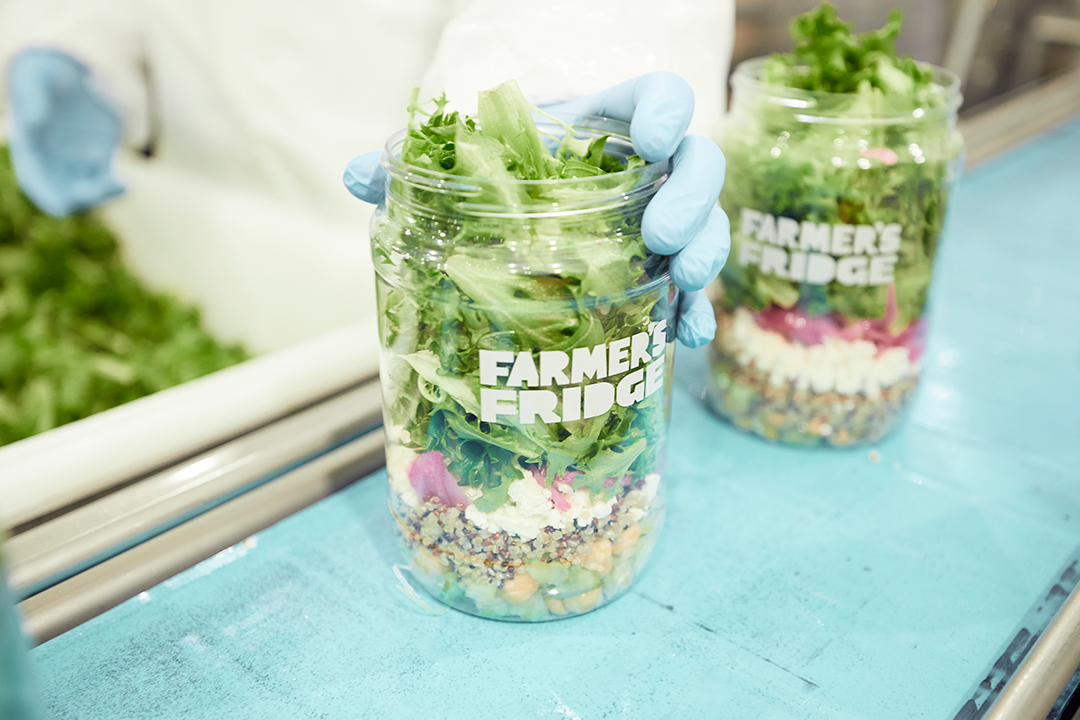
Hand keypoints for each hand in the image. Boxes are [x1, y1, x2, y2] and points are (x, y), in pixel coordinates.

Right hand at [7, 47, 124, 216]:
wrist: (69, 71)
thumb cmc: (45, 72)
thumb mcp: (34, 75)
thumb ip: (31, 95)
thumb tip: (33, 122)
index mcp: (29, 148)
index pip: (34, 183)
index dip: (46, 195)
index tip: (65, 203)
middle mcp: (51, 162)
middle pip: (63, 196)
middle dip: (81, 198)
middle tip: (101, 186)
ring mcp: (76, 163)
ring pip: (87, 193)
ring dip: (101, 195)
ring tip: (118, 184)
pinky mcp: (99, 159)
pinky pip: (106, 182)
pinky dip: (114, 187)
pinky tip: (124, 185)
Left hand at [344, 72, 729, 347]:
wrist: (514, 219)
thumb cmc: (496, 183)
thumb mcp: (462, 172)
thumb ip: (417, 170)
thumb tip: (359, 177)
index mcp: (602, 126)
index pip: (656, 99)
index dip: (667, 112)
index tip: (651, 141)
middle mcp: (642, 171)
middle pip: (697, 165)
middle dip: (692, 199)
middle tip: (663, 234)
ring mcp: (657, 220)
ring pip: (706, 223)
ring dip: (705, 252)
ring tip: (685, 283)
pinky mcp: (655, 270)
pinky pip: (689, 285)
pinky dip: (694, 310)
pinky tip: (687, 336)